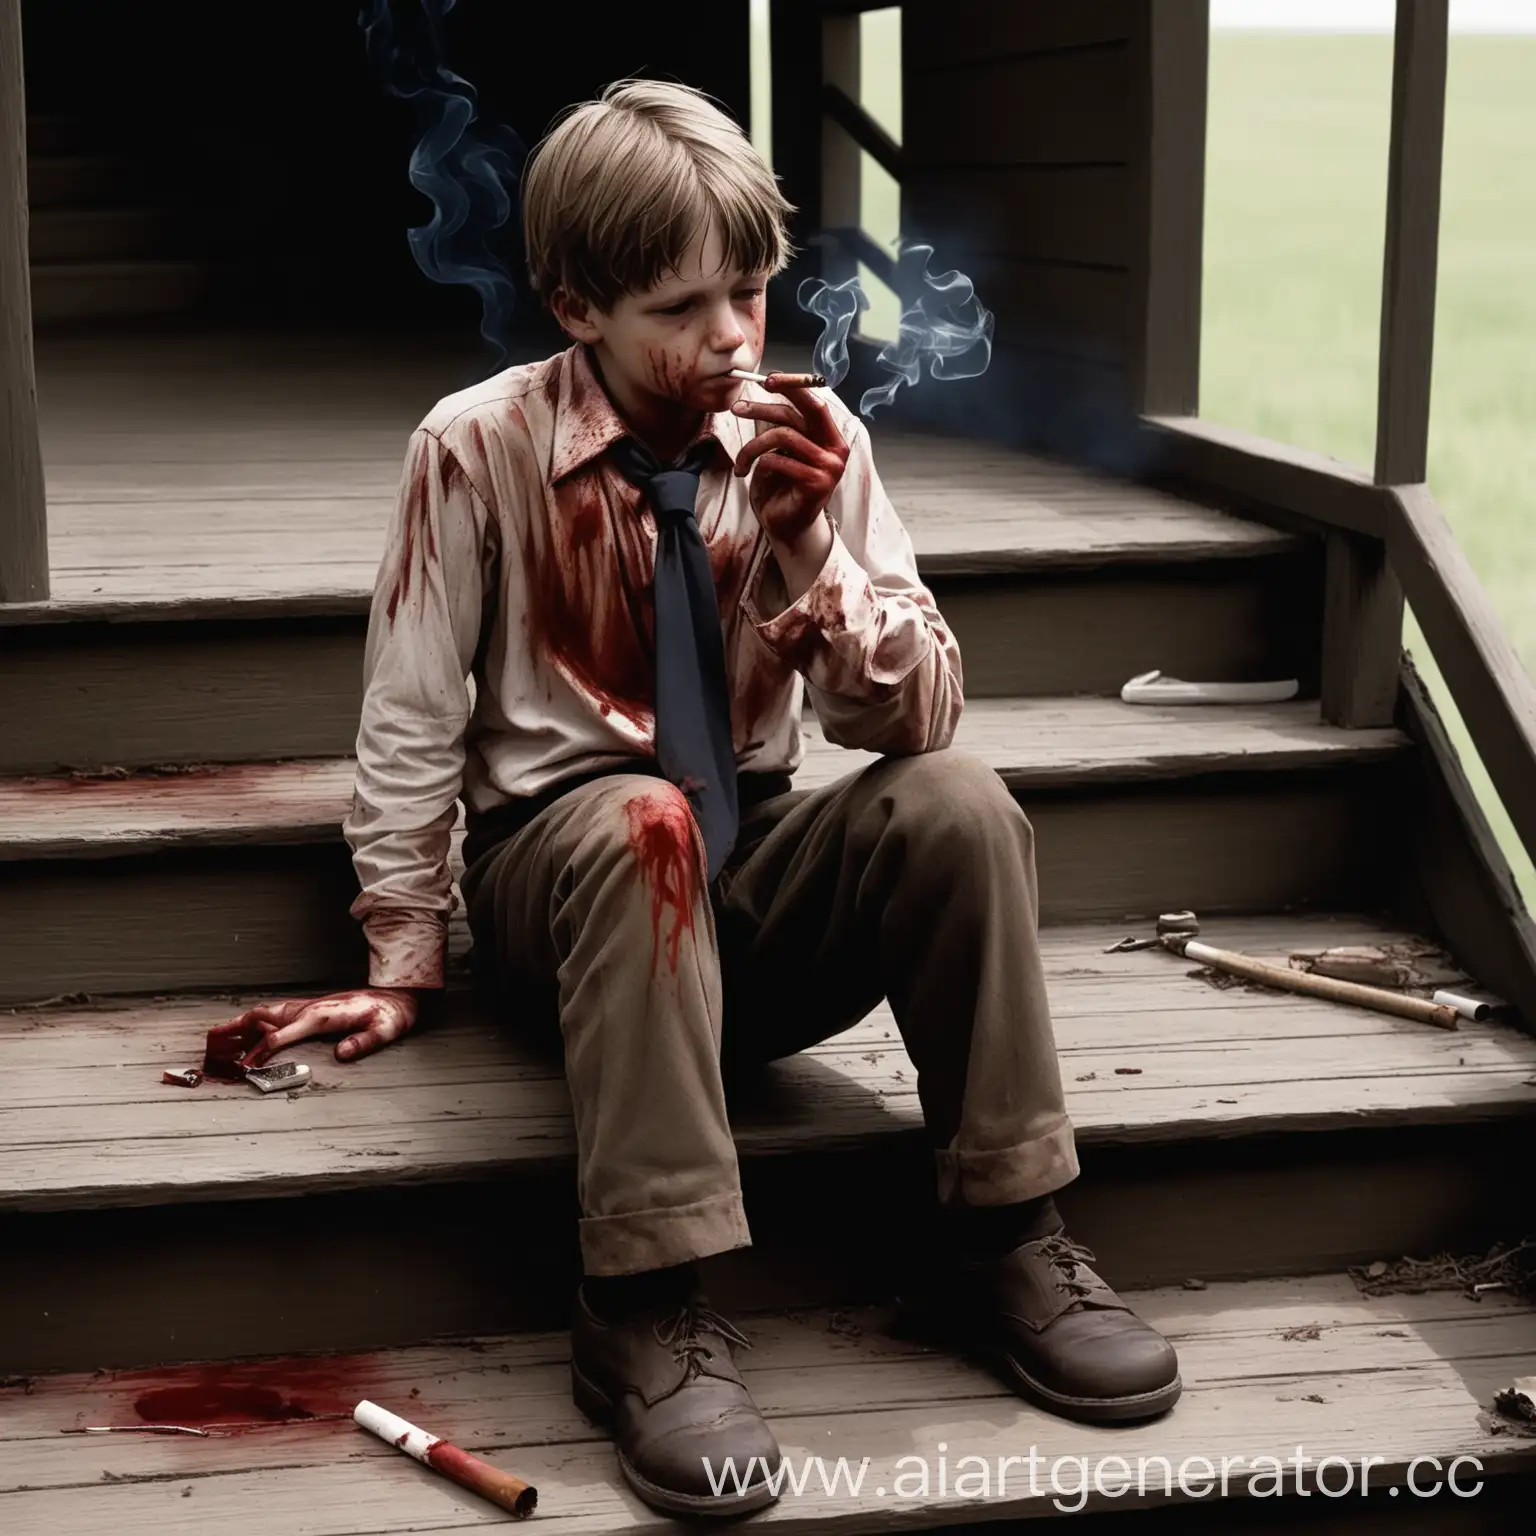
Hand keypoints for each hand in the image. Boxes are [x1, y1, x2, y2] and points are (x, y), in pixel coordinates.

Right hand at [215, 987, 423, 1067]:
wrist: (396, 996)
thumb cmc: (389, 1013)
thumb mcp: (384, 1030)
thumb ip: (363, 1042)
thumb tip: (341, 1054)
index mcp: (321, 1017)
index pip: (280, 1036)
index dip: (259, 1054)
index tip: (241, 1069)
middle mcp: (308, 1009)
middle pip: (262, 1018)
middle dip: (233, 1031)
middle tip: (210, 1046)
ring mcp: (306, 1007)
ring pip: (264, 1013)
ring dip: (238, 1024)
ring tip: (214, 1037)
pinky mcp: (309, 1008)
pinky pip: (274, 1014)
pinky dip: (253, 1022)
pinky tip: (244, 1030)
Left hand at [731, 378, 849, 548]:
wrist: (786, 527)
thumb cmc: (782, 487)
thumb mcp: (782, 451)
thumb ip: (783, 426)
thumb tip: (765, 393)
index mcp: (831, 437)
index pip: (815, 402)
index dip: (793, 386)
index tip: (767, 379)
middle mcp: (836, 449)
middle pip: (802, 412)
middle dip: (766, 406)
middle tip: (738, 408)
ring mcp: (829, 467)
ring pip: (783, 437)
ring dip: (752, 447)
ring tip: (740, 462)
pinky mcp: (816, 484)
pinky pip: (779, 461)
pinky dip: (760, 465)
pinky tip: (752, 475)